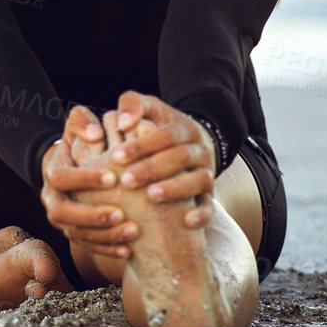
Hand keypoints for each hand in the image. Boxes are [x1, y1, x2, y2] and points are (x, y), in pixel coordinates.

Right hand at [39, 104, 135, 260]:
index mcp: (53, 172)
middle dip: (92, 215)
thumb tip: (95, 133)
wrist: (74, 165)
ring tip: (133, 231)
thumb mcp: (80, 126)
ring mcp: (62, 220)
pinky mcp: (75, 234)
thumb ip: (83, 121)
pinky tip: (129, 250)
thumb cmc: (83, 142)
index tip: (113, 177)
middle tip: (121, 213)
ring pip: (77, 233)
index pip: (61, 178)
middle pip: (62, 213)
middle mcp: (52, 199)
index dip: (85, 179)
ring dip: (104, 235)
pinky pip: (88, 247)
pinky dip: (107, 249)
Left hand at [107, 90, 216, 230]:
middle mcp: (199, 150)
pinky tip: (186, 222)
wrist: (192, 145)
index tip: (115, 156)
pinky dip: (202, 213)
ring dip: (175, 188)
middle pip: (180, 157)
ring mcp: (206, 173)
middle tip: (127, 180)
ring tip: (151, 196)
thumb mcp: (149, 109)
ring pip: (198, 180)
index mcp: (184, 129)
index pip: (164, 135)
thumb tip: (122, 121)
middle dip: (152, 168)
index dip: (140, 145)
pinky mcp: (209, 195)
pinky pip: (211, 204)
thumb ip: (133, 104)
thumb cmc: (159, 128)